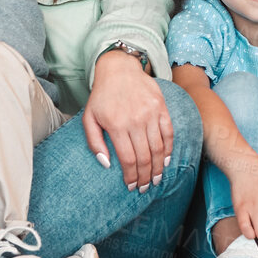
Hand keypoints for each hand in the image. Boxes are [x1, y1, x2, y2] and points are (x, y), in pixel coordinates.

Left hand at [83, 50, 173, 191]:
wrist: (119, 69)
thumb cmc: (102, 97)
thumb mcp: (89, 118)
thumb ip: (94, 143)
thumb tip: (106, 164)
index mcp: (116, 125)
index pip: (128, 159)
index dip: (131, 176)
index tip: (132, 186)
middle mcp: (135, 120)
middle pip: (145, 157)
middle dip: (146, 177)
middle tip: (146, 188)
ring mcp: (150, 113)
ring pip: (158, 148)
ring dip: (159, 167)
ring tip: (157, 179)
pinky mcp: (161, 107)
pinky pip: (168, 133)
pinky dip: (169, 149)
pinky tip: (166, 160)